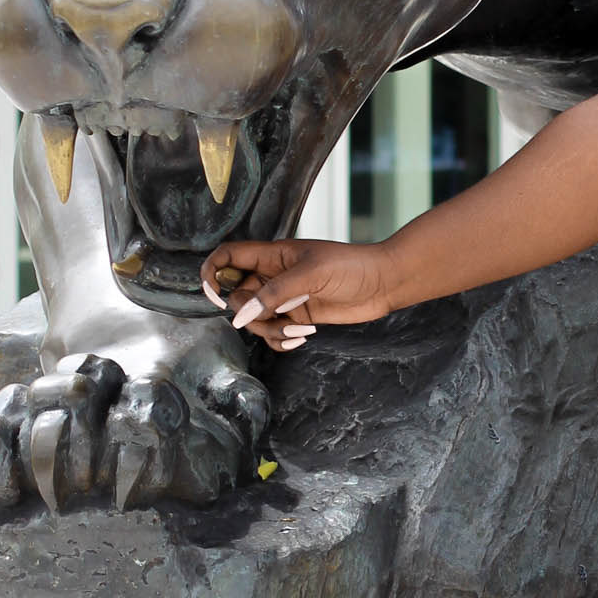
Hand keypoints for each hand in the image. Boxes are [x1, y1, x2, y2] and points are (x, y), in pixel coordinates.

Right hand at [199, 238, 395, 350]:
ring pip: (256, 320)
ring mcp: (286, 298)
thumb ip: (273, 295)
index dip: (213, 273)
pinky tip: (303, 338)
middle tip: (274, 318)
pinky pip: (274, 334)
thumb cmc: (351, 267)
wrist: (384, 283)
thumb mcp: (310, 275)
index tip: (215, 296)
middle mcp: (274, 276)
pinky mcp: (298, 317)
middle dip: (250, 314)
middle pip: (238, 297)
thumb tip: (240, 316)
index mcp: (272, 256)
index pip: (227, 257)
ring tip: (300, 332)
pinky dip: (282, 341)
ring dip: (271, 331)